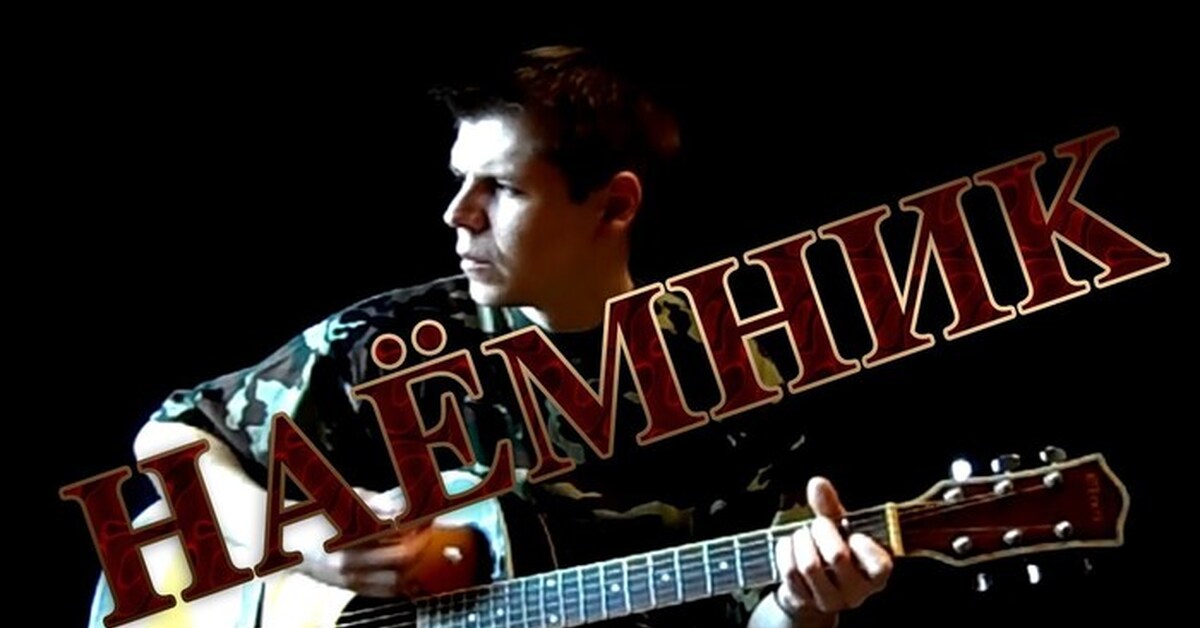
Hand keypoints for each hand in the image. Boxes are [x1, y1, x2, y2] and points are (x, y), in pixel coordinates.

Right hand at [296, 487, 487, 597]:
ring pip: (396, 578)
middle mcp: (348, 557)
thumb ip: (375, 503)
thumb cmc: (316, 515)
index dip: (417, 522)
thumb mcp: (344, 499)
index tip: (429, 515)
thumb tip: (402, 508)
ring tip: (422, 549)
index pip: (395, 529)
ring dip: (415, 564)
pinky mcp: (348, 587)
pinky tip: (411, 573)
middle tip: (428, 532)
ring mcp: (348, 576)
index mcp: (347, 531)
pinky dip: (403, 583)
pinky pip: (384, 591)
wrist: (285, 540)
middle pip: (401, 556)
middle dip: (421, 544)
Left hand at [773, 477, 891, 621]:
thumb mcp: (839, 528)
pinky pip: (790, 572)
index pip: (880, 566)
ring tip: (802, 533)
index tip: (854, 534)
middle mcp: (856, 593)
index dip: (865, 547)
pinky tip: (788, 544)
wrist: (811, 584)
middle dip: (822, 530)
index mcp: (875, 576)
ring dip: (801, 540)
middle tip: (818, 524)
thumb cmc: (833, 549)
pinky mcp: (804, 602)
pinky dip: (786, 551)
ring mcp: (829, 601)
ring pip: (809, 565)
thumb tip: (817, 483)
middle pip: (837, 556)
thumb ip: (831, 506)